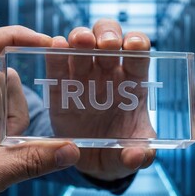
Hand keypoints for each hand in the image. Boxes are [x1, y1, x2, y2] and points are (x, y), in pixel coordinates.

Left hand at [0, 26, 79, 195]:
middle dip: (13, 113)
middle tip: (3, 143)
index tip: (44, 43)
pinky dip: (8, 136)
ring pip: (6, 101)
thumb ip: (31, 160)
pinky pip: (2, 118)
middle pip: (2, 80)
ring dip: (11, 128)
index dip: (13, 37)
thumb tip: (71, 150)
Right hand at [47, 19, 155, 180]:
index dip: (137, 44)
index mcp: (133, 83)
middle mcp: (108, 73)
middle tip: (106, 45)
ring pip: (82, 42)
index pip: (138, 54)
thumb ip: (139, 155)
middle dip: (108, 34)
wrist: (92, 160)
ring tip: (80, 42)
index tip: (134, 46)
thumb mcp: (131, 156)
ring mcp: (83, 77)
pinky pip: (56, 64)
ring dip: (81, 36)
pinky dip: (55, 52)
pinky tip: (55, 46)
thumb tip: (139, 156)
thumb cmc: (118, 150)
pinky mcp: (59, 87)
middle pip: (109, 37)